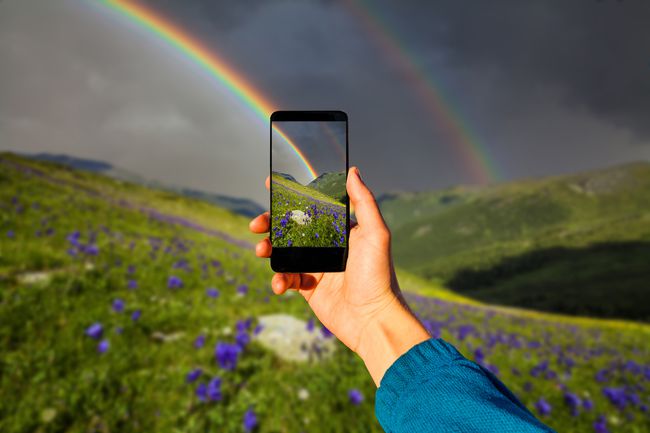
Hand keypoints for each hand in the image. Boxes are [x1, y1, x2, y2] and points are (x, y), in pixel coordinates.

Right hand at [249, 166, 429, 384]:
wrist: (372, 319)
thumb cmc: (378, 275)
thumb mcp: (375, 234)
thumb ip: (363, 202)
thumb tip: (352, 171)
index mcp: (340, 230)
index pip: (312, 208)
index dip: (291, 197)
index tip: (271, 186)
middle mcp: (327, 246)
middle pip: (291, 228)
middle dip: (270, 224)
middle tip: (257, 225)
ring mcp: (316, 267)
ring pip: (283, 252)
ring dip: (268, 249)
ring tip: (261, 251)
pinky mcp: (308, 288)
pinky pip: (286, 278)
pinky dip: (279, 279)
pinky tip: (281, 284)